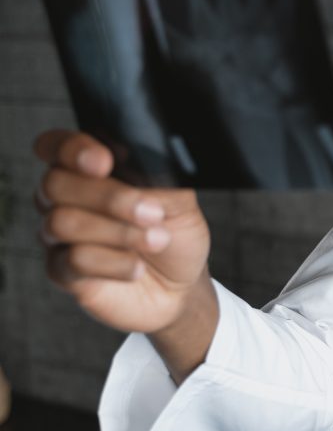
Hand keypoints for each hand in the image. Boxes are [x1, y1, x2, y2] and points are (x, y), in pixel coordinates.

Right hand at [34, 130, 211, 334]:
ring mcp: (60, 235)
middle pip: (54, 183)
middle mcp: (67, 198)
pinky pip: (73, 259)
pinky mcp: (62, 271)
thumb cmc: (175, 233)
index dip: (71, 149)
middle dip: (108, 197)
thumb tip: (143, 170)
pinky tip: (136, 267)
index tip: (104, 162)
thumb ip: (158, 179)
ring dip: (118, 232)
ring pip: (62, 222)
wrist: (180, 284)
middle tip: (153, 212)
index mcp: (90, 170)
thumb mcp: (180, 200)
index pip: (57, 146)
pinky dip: (114, 263)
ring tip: (156, 240)